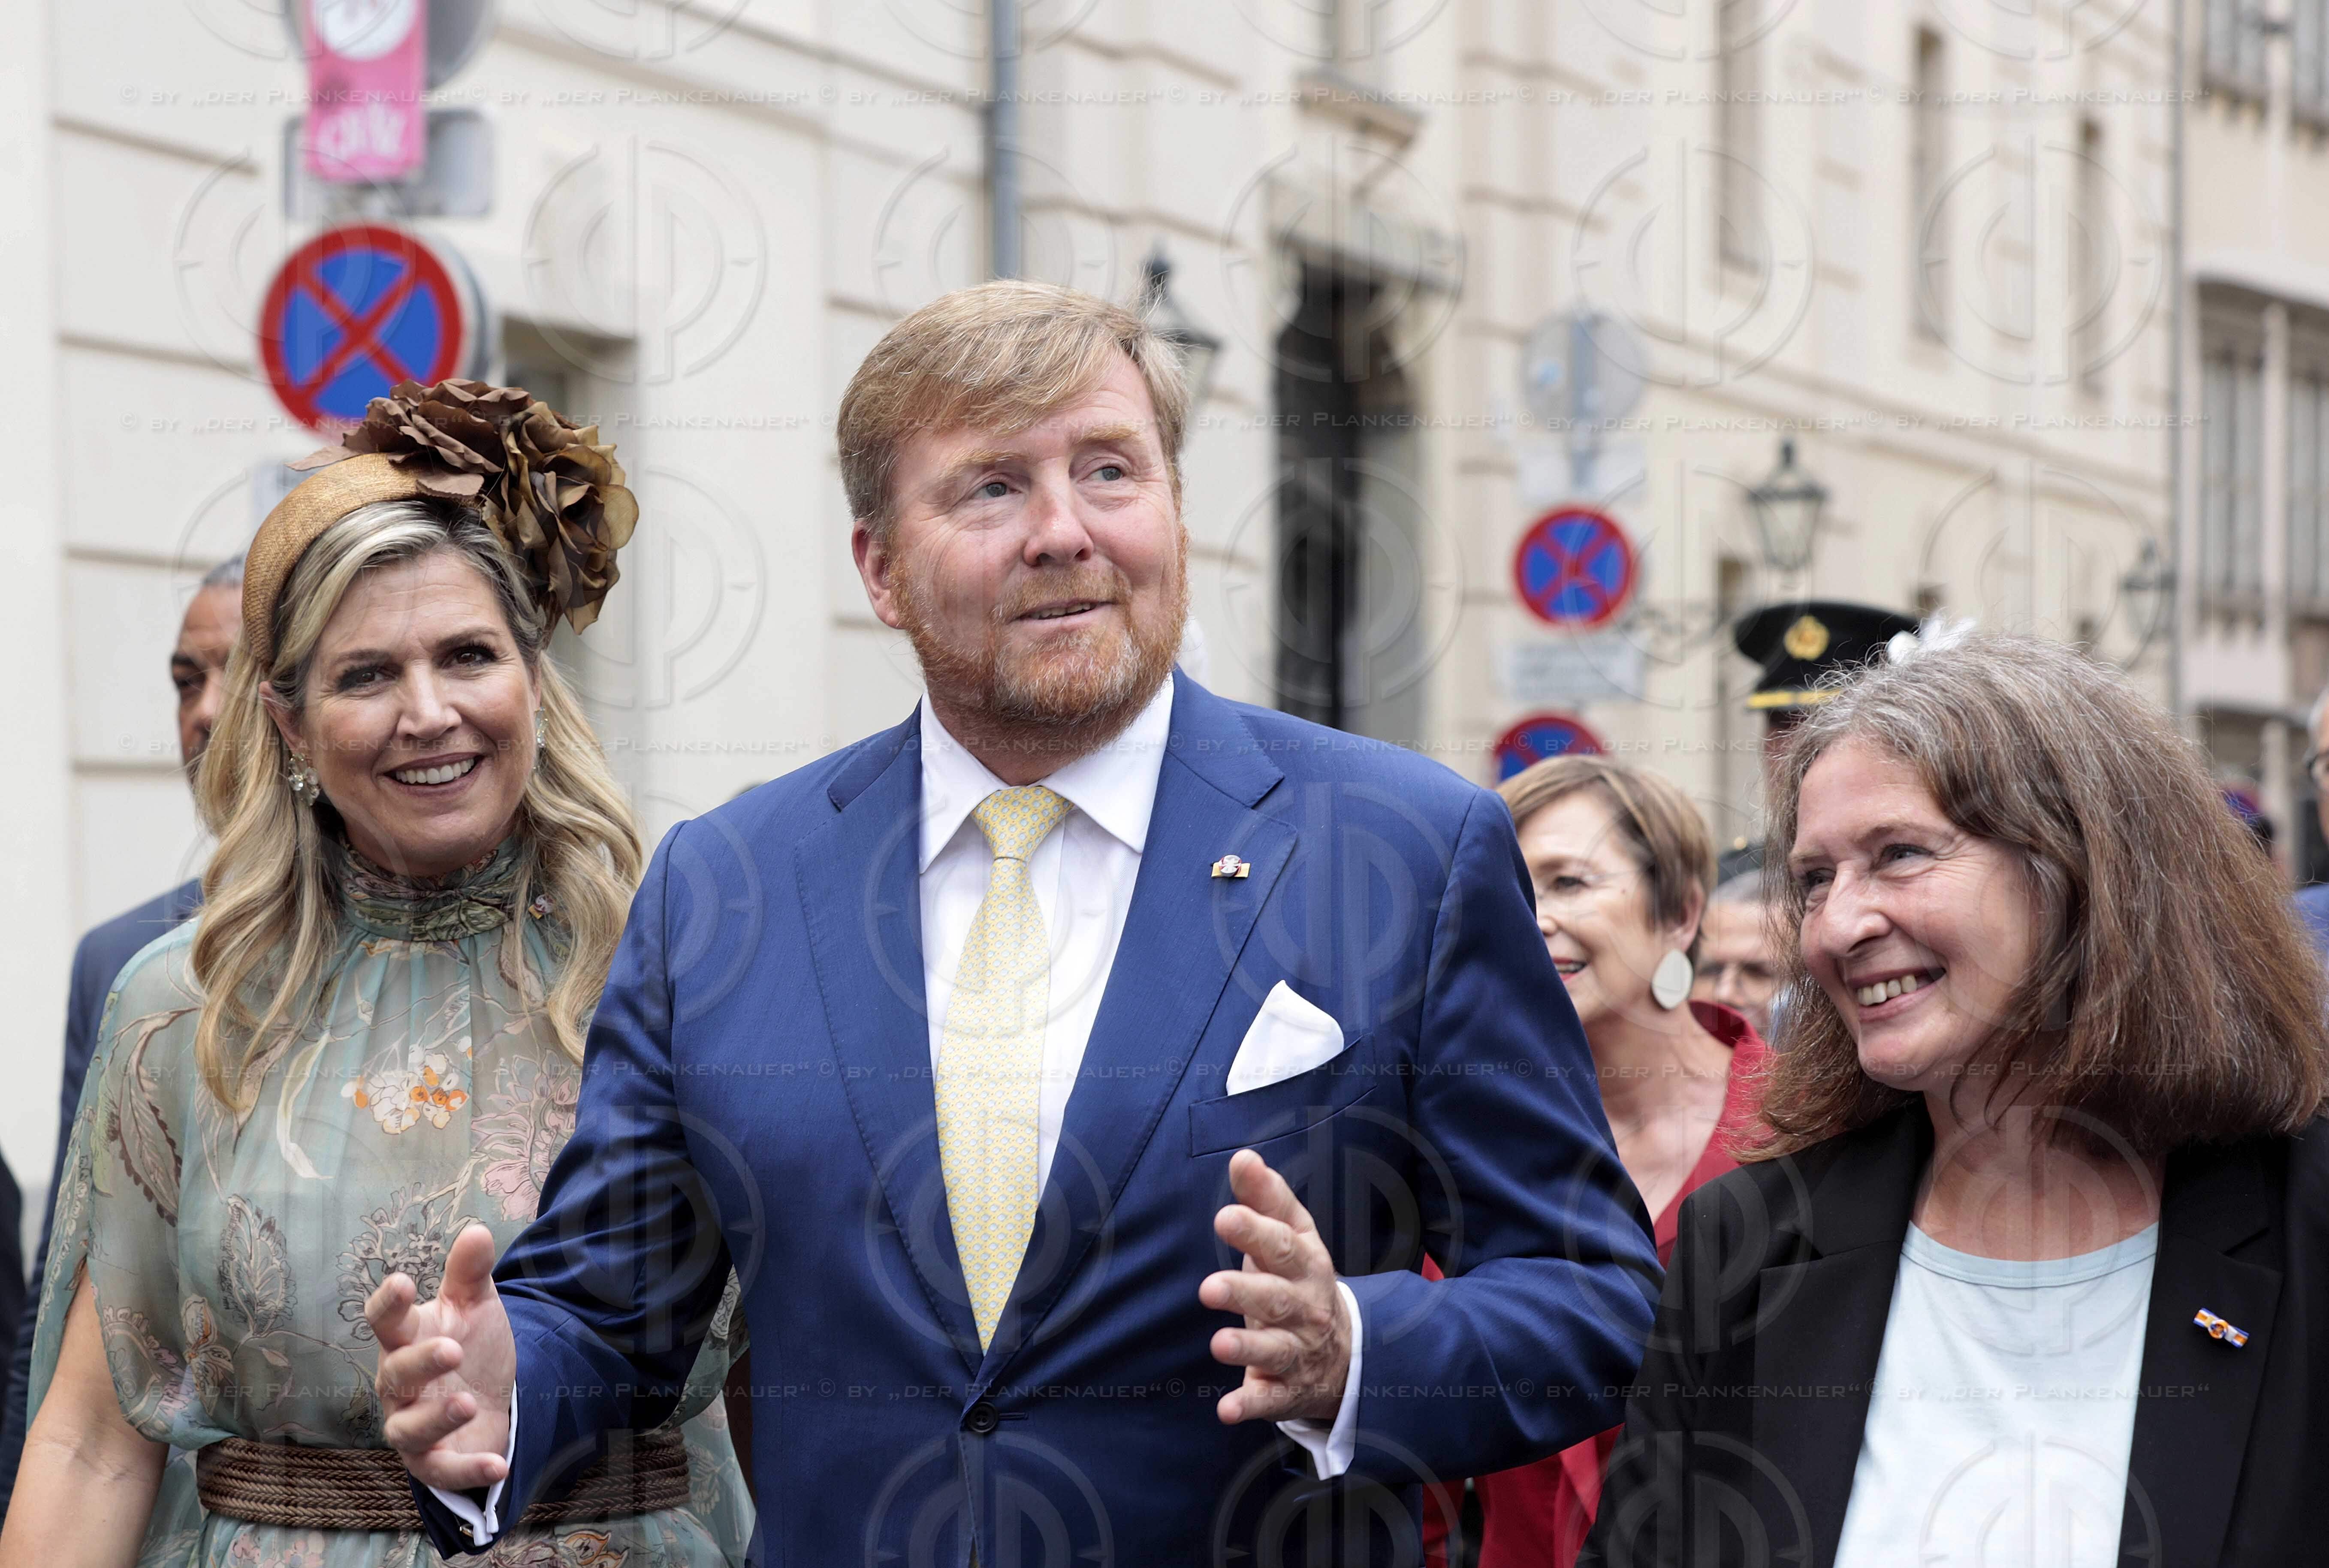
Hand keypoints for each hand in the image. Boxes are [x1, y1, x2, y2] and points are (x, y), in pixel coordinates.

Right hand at [368, 1222, 516, 1490]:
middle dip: (421, 1362)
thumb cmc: (470, 1346)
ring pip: (407, 1429)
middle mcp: (399, 1386)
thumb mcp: (475, 1307)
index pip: (385, 1321)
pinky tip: (498, 1464)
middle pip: (396, 1374)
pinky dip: (468, 1469)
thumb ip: (471, 1274)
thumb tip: (476, 1230)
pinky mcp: (432, 1462)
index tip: (404, 1283)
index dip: (389, 1304)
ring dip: (435, 1418)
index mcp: (406, 1340)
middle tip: (453, 1348)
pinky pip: (441, 1470)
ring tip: (467, 1402)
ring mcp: (411, 1426)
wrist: (489, 1397)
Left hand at [1200, 1149, 1349, 1424]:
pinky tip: (1227, 1409)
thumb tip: (1242, 1157)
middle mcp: (1305, 1307)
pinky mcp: (1287, 1389)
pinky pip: (1271, 1399)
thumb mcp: (1294, 1236)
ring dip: (1247, 1347)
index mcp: (1305, 1263)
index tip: (1224, 1215)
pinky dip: (1250, 1405)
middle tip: (1209, 1287)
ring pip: (1275, 1349)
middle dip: (1245, 1291)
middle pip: (1276, 1298)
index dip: (1255, 1230)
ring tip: (1219, 1344)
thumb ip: (1266, 1199)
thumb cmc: (1301, 1279)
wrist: (1346, 1350)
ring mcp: (1298, 1350)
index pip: (1283, 1244)